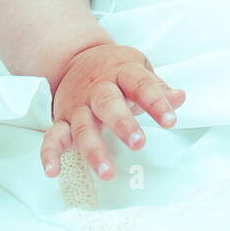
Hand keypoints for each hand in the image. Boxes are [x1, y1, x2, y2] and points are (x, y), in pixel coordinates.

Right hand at [42, 43, 186, 180]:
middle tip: (138, 143)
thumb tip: (179, 98)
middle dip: (122, 124)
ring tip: (107, 173)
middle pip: (108, 104)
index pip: (141, 85)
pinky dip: (50, 153)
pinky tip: (52, 171)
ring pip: (83, 127)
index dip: (156, 102)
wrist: (77, 58)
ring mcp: (78, 105)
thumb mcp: (139, 70)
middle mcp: (98, 89)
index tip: (171, 121)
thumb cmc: (117, 70)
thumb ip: (158, 87)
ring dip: (93, 150)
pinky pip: (52, 137)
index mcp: (121, 72)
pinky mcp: (61, 119)